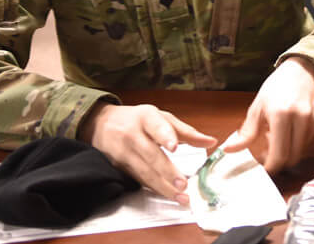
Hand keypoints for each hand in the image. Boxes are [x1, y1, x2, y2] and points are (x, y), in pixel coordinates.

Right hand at [78, 102, 216, 203]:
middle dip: (167, 171)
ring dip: (163, 186)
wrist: (102, 124)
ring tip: (181, 196)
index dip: (165, 136)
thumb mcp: (161, 117)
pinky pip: (140, 180)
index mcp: (146, 117)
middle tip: (183, 184)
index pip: (156, 126)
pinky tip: (168, 195)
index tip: (174, 146)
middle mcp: (133, 135)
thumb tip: (211, 141)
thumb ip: (186, 131)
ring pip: (145, 172)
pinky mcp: (121, 167)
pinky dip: (155, 189)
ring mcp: (124, 153)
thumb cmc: (138, 120)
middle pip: (151, 154)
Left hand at [223, 57, 313, 173]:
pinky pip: (309, 144)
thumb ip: (246, 133)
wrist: (303, 70)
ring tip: (278, 136)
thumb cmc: (277, 87)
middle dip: (278, 161)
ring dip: (288, 151)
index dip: (270, 167)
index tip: (262, 169)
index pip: (279, 154)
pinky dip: (298, 144)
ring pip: (300, 152)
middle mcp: (301, 119)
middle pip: (291, 158)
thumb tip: (228, 150)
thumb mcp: (258, 107)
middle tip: (266, 152)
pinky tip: (290, 131)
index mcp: (281, 114)